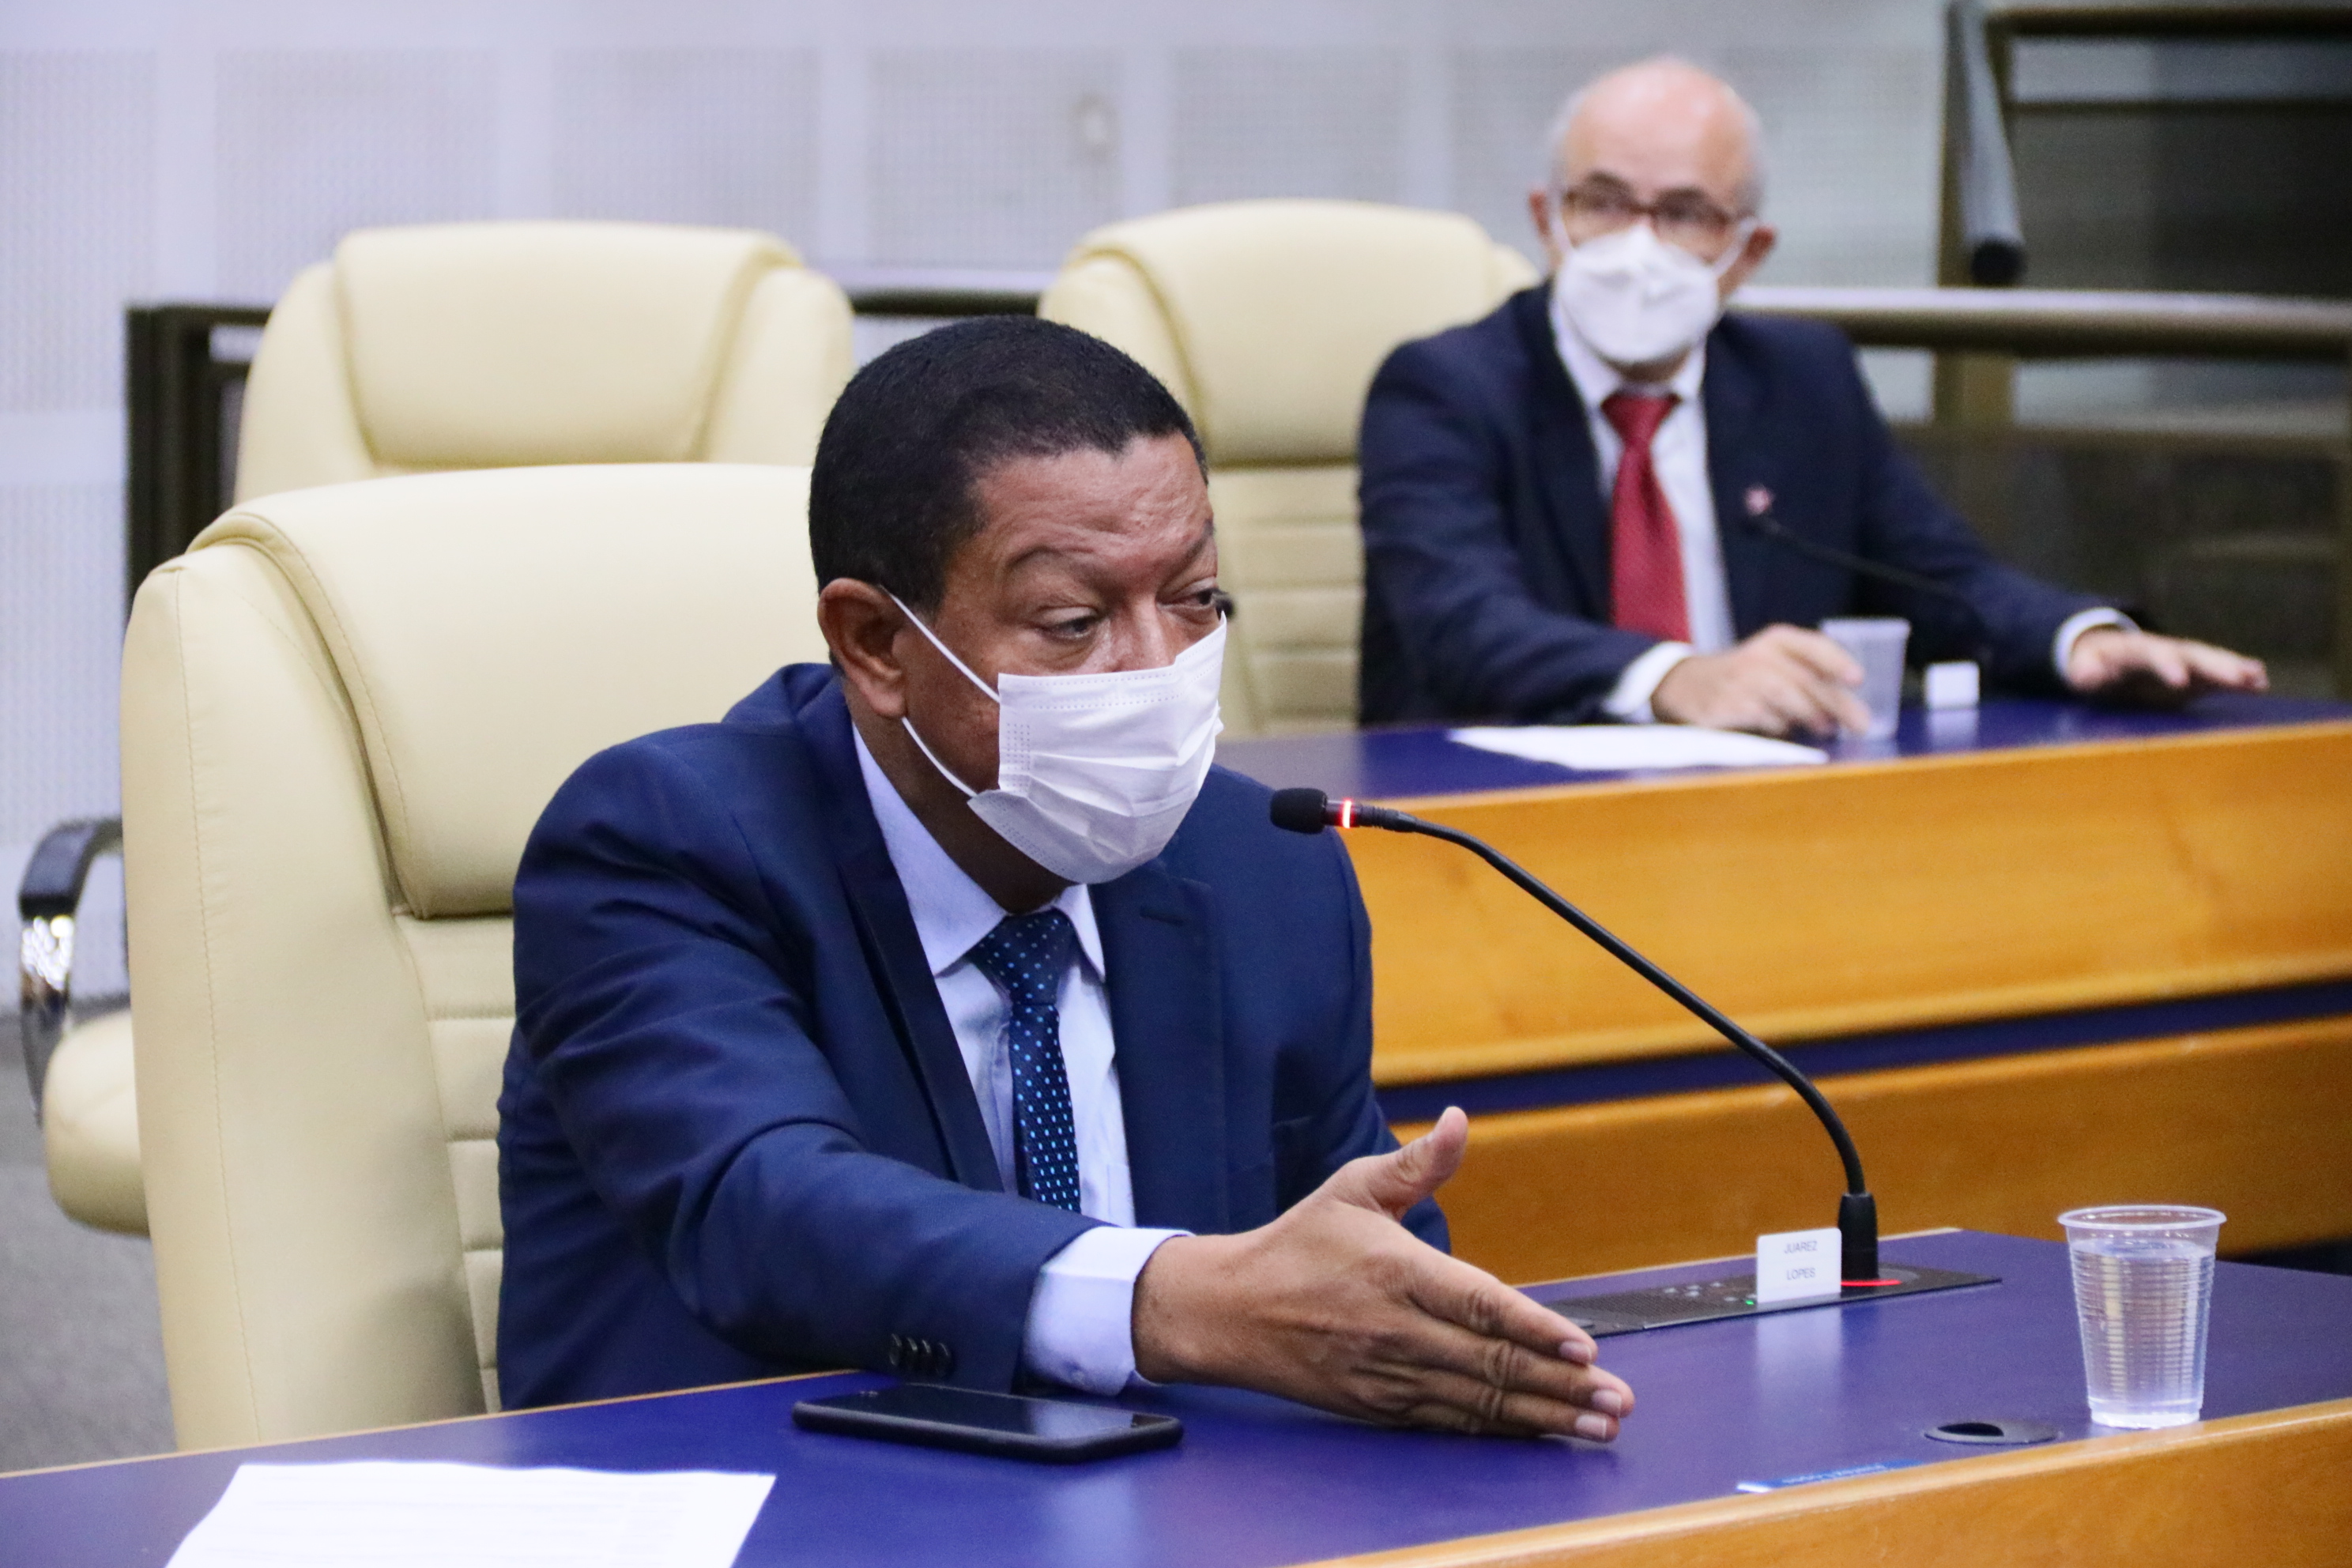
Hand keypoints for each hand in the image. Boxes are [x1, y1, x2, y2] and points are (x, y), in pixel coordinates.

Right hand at [1131, 1109, 1634, 1438]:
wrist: (1230, 1312)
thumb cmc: (1298, 1244)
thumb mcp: (1352, 1188)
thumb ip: (1417, 1163)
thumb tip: (1461, 1121)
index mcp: (1394, 1270)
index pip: (1476, 1302)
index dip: (1533, 1327)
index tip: (1583, 1346)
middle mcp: (1394, 1329)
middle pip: (1490, 1363)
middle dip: (1562, 1385)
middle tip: (1619, 1399)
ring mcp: (1387, 1374)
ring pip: (1479, 1401)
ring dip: (1545, 1415)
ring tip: (1599, 1424)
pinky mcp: (1380, 1406)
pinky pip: (1451, 1422)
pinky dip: (1499, 1430)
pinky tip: (1539, 1431)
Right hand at [1651, 624, 1868, 736]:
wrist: (1685, 685)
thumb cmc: (1743, 676)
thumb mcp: (1773, 662)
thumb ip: (1807, 678)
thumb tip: (1846, 710)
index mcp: (1776, 640)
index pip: (1812, 645)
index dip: (1837, 661)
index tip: (1858, 680)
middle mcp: (1758, 655)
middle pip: (1805, 678)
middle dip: (1837, 703)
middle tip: (1860, 725)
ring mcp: (1740, 680)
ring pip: (1786, 696)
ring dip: (1812, 715)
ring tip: (1827, 728)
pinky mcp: (1726, 705)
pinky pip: (1763, 717)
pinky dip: (1779, 725)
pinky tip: (1784, 728)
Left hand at [2065, 628, 2266, 705]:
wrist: (2107, 654)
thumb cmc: (2092, 665)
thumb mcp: (2083, 669)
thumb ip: (2085, 672)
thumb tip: (2085, 674)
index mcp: (2137, 650)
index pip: (2153, 655)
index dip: (2167, 667)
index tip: (2180, 682)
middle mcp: (2167, 649)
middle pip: (2193, 655)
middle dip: (2216, 666)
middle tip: (2238, 678)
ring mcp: (2185, 659)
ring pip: (2212, 660)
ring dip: (2234, 669)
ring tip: (2257, 678)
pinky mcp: (2196, 672)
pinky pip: (2219, 673)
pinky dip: (2239, 677)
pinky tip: (2260, 683)